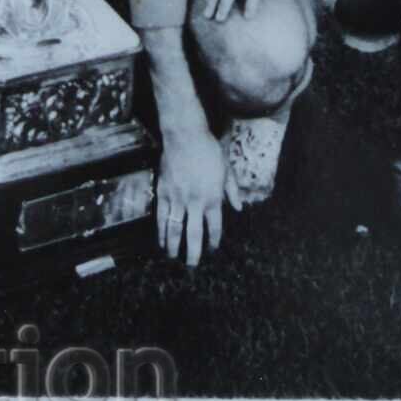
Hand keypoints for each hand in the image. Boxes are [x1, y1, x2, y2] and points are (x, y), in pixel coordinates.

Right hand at [156, 130, 241, 265]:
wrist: (185, 136)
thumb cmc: (209, 150)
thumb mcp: (227, 168)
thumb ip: (232, 190)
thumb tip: (239, 208)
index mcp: (213, 197)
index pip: (215, 226)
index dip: (214, 241)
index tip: (213, 248)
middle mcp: (196, 201)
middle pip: (193, 234)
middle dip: (193, 252)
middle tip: (192, 265)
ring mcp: (178, 198)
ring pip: (174, 228)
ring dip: (173, 245)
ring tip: (173, 256)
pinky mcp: (164, 192)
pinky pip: (162, 216)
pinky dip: (161, 230)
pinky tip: (161, 240)